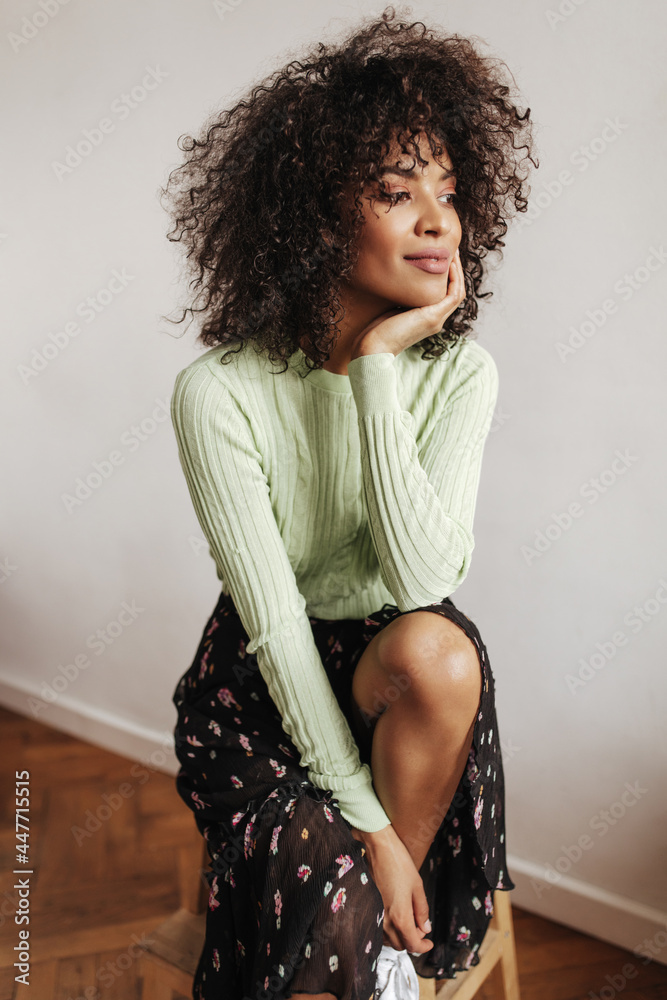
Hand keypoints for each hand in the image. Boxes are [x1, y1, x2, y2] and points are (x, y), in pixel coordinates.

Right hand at [350, 824, 432, 954]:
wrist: (377, 846)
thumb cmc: (398, 862)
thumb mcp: (417, 886)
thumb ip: (422, 910)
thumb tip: (426, 928)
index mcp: (399, 916)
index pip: (412, 944)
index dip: (423, 946)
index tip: (429, 942)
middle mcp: (384, 920)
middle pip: (400, 945)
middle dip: (412, 940)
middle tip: (421, 926)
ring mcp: (374, 914)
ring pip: (388, 939)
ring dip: (400, 935)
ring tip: (409, 919)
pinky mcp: (368, 907)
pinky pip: (379, 928)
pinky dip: (389, 929)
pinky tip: (395, 915)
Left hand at [351, 248, 464, 359]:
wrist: (374, 347)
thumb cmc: (377, 330)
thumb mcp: (394, 307)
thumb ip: (403, 296)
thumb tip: (400, 277)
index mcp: (427, 318)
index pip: (445, 294)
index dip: (447, 276)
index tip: (442, 257)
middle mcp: (436, 320)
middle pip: (455, 291)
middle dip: (455, 270)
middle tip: (453, 250)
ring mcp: (436, 320)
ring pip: (457, 292)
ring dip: (458, 272)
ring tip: (454, 253)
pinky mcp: (433, 317)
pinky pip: (453, 295)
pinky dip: (454, 279)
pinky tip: (449, 264)